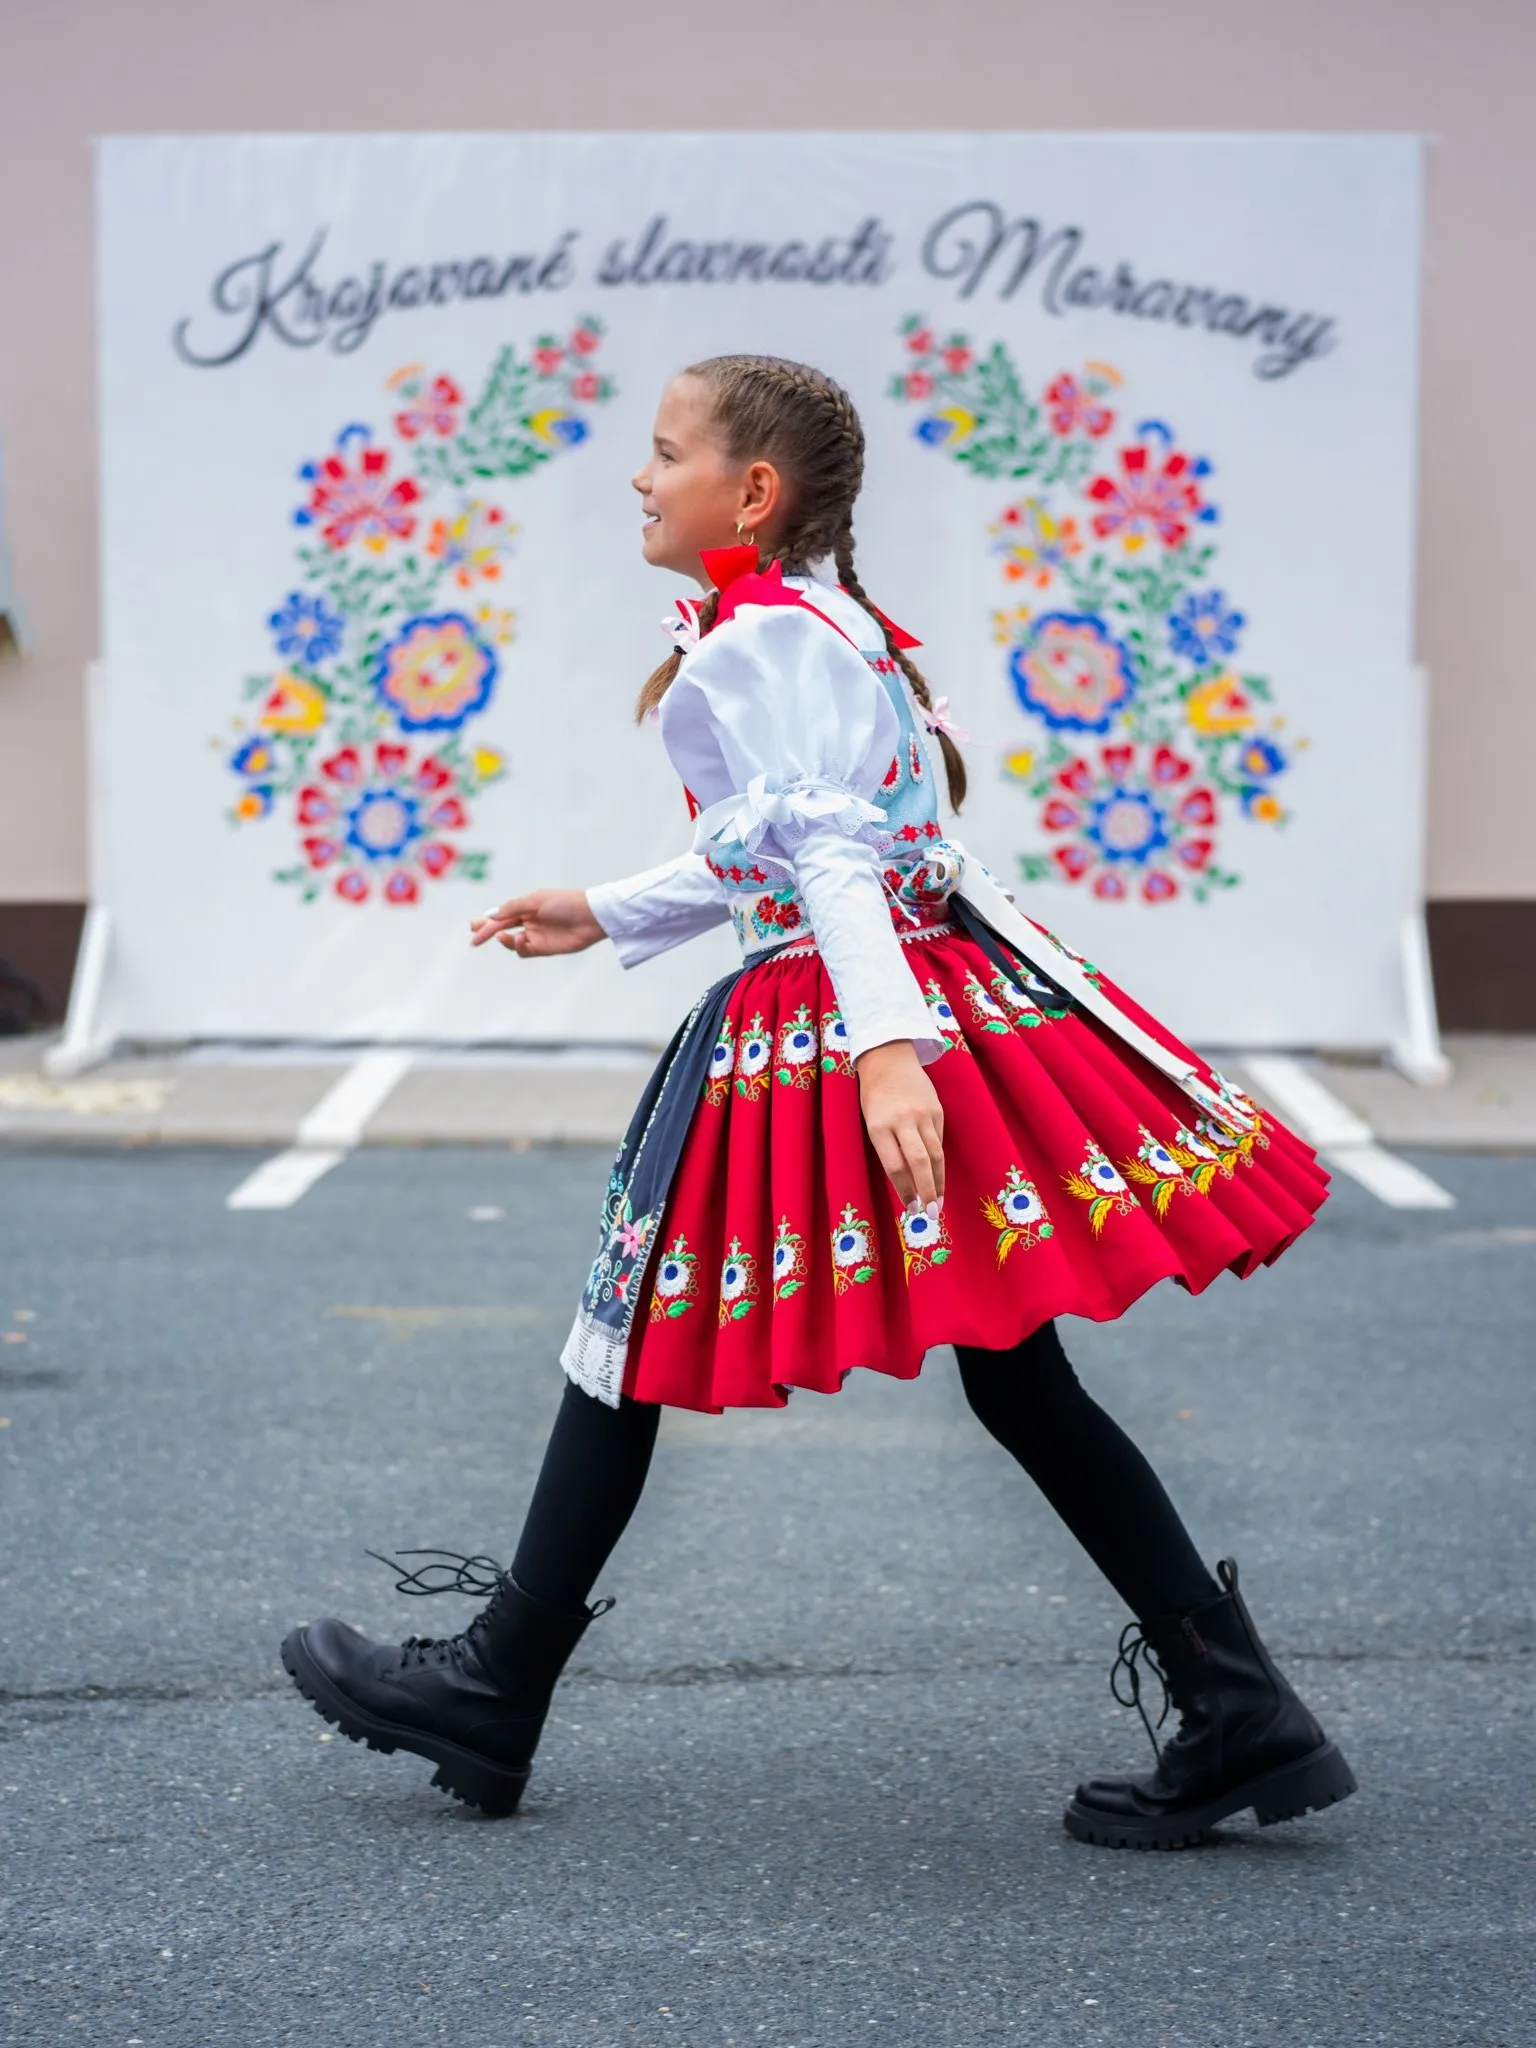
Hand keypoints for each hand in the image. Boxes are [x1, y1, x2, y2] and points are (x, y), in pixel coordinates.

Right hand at [469, 889, 605, 957]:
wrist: (591, 917)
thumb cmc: (565, 903)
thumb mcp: (536, 900)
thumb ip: (513, 908)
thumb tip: (491, 915)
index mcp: (526, 906)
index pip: (501, 915)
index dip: (486, 922)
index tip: (474, 927)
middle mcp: (529, 921)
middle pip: (502, 928)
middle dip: (487, 932)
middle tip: (475, 937)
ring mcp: (536, 935)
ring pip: (511, 942)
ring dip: (504, 940)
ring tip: (505, 936)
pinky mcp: (544, 948)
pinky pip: (524, 951)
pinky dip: (518, 947)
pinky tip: (521, 940)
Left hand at [855, 1039, 945, 1210]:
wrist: (889, 1060)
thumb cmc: (874, 1097)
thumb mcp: (872, 1123)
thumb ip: (888, 1149)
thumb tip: (907, 1184)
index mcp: (879, 1126)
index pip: (895, 1166)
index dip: (905, 1191)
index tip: (911, 1208)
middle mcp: (903, 1121)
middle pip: (919, 1163)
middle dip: (927, 1191)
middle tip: (931, 1214)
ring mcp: (923, 1115)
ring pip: (935, 1155)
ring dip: (938, 1182)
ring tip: (939, 1202)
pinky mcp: (937, 1111)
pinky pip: (939, 1140)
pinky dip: (938, 1161)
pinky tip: (938, 1176)